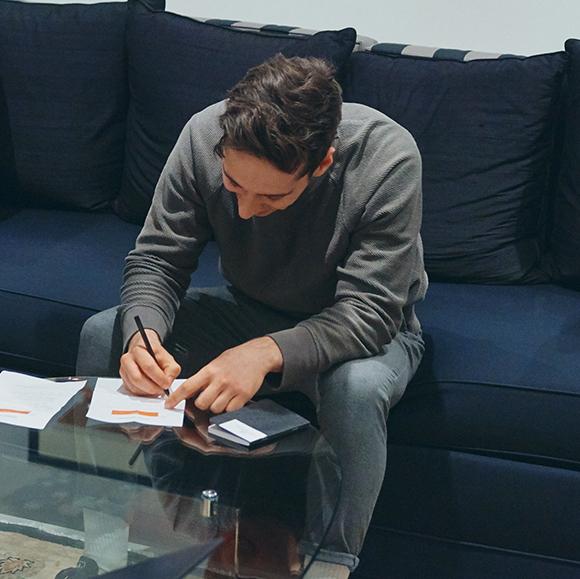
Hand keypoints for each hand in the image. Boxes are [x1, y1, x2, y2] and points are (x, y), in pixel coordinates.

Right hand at [120, 329, 180, 396]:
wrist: (145, 352)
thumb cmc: (156, 355)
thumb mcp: (169, 359)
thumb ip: (172, 370)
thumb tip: (167, 382)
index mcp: (139, 350)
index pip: (148, 366)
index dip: (159, 378)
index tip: (166, 384)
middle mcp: (128, 359)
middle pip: (138, 378)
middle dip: (152, 387)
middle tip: (162, 390)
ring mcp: (123, 370)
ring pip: (134, 387)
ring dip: (148, 392)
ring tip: (157, 389)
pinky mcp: (123, 380)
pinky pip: (132, 391)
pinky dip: (143, 393)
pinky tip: (150, 389)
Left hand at [164, 337, 282, 412]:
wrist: (257, 355)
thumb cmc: (236, 358)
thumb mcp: (216, 363)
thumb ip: (204, 377)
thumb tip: (189, 391)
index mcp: (210, 370)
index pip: (188, 387)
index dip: (176, 398)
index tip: (169, 404)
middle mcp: (220, 380)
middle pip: (201, 403)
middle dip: (201, 404)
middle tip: (207, 397)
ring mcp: (232, 389)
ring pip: (215, 409)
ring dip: (215, 406)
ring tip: (221, 396)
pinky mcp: (243, 396)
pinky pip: (230, 410)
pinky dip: (228, 408)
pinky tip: (231, 398)